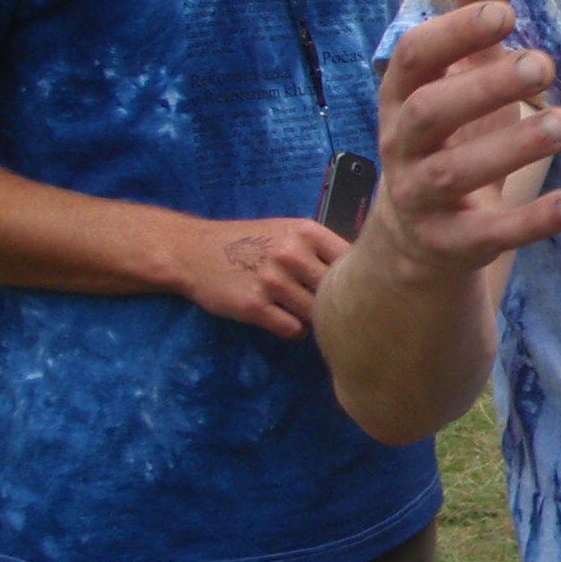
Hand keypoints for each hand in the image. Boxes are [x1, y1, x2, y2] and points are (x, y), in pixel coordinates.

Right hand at [176, 217, 349, 338]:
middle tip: (332, 307)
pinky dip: (295, 329)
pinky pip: (294, 329)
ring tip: (302, 310)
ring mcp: (273, 281)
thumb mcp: (288, 232)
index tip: (357, 288)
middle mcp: (292, 254)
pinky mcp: (254, 306)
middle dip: (337, 301)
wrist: (194, 251)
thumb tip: (367, 270)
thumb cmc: (249, 241)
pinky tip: (285, 319)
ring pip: (317, 313)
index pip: (353, 260)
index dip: (359, 277)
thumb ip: (322, 248)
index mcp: (307, 233)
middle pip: (337, 289)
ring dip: (314, 317)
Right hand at [362, 0, 560, 281]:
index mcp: (404, 96)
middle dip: (483, 87)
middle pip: (429, 114)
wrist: (414, 242)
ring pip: (455, 174)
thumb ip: (473, 17)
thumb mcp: (457, 76)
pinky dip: (531, 221)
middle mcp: (403, 145)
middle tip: (542, 65)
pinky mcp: (450, 245)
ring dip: (511, 147)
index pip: (414, 58)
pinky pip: (487, 236)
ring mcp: (421, 198)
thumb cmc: (448, 136)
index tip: (502, 13)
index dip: (453, 33)